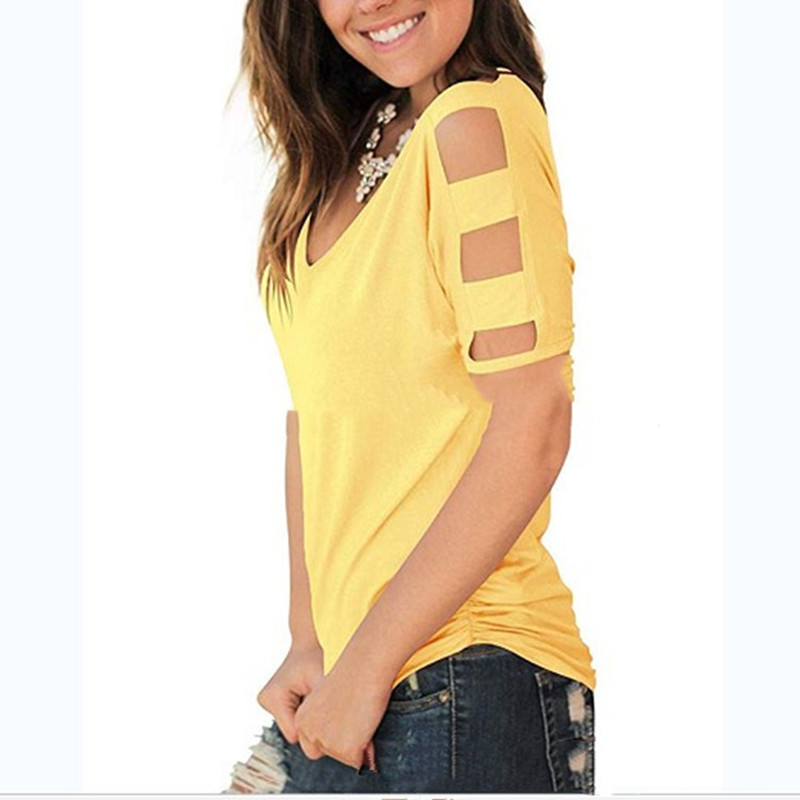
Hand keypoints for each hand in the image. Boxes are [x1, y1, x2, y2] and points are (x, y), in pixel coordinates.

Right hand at [256, 640, 324, 742]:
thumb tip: (323, 743)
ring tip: (312, 690)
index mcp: (272, 698)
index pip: (294, 734)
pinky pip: (292, 718)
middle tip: (318, 696)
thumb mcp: (321, 682)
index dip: (312, 726)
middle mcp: (265, 701)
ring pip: (293, 726)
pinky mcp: (273, 702)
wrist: (310, 641)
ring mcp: (267, 702)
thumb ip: (321, 712)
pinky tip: (308, 692)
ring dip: (307, 714)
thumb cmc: (317, 657)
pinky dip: (304, 709)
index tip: (322, 706)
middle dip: (309, 720)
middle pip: (293, 732)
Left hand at [292, 657, 390, 772]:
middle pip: (326, 752)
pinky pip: (359, 762)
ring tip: (362, 715)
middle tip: (354, 716)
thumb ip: (324, 718)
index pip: (313, 743)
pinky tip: (368, 725)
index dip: (333, 732)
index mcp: (301, 719)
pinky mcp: (345, 750)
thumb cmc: (352, 674)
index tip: (343, 714)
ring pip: (343, 758)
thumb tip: (333, 735)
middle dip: (341, 743)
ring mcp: (326, 743)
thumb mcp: (328, 698)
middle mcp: (308, 733)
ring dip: (355, 744)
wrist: (365, 664)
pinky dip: (367, 751)